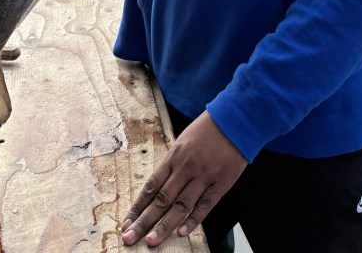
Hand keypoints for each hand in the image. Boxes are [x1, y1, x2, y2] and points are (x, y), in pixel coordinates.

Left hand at [121, 110, 246, 246]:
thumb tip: (158, 186)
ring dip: (165, 225)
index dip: (138, 206)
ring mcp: (204, 176)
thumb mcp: (184, 140)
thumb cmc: (208, 129)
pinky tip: (182, 233)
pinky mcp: (221, 183)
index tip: (127, 222)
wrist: (235, 119)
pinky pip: (205, 205)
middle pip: (162, 198)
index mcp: (174, 156)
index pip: (151, 185)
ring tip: (151, 241)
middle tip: (130, 237)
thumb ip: (172, 164)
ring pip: (181, 205)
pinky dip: (193, 220)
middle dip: (144, 220)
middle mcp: (186, 167)